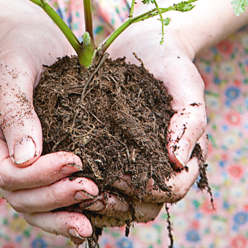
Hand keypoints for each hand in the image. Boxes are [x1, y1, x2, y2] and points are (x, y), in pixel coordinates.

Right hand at [0, 0, 99, 241]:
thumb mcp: (13, 66)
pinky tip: (92, 218)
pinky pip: (48, 195)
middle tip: (92, 189)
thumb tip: (25, 159)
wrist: (29, 34)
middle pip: (17, 196)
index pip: (4, 172)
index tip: (75, 160)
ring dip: (60, 215)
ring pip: (31, 206)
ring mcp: (14, 161)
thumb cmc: (18, 43)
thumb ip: (16, 109)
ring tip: (91, 223)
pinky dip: (66, 209)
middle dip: (53, 198)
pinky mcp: (38, 161)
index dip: (38, 175)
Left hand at [78, 20, 207, 227]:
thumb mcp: (186, 85)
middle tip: (90, 193)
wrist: (144, 41)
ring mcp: (130, 163)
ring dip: (97, 204)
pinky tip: (58, 178)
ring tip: (71, 189)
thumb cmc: (172, 64)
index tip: (125, 177)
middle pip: (143, 206)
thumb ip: (189, 121)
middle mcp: (155, 167)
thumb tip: (178, 161)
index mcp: (180, 158)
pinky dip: (80, 187)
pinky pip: (96, 181)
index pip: (172, 189)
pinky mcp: (105, 152)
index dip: (150, 189)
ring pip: (118, 202)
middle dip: (119, 205)